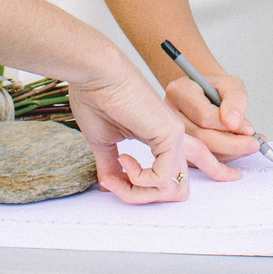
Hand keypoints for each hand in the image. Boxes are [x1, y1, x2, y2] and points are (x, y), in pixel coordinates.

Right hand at [66, 65, 240, 204]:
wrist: (96, 74)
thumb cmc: (96, 98)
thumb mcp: (105, 142)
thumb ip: (111, 165)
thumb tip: (109, 186)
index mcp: (161, 139)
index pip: (169, 181)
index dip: (141, 193)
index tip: (111, 182)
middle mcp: (173, 139)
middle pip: (176, 192)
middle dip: (144, 199)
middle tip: (116, 185)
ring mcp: (176, 136)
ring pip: (173, 190)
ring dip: (138, 193)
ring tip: (115, 176)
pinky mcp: (171, 134)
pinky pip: (162, 178)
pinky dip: (139, 180)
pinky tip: (123, 159)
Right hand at [164, 71, 259, 165]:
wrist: (205, 96)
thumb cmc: (216, 89)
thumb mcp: (230, 84)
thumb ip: (235, 99)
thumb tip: (234, 121)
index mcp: (179, 91)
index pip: (204, 115)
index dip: (229, 125)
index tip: (250, 128)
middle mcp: (170, 114)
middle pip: (202, 137)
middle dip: (233, 144)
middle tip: (254, 143)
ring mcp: (172, 133)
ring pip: (202, 152)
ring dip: (230, 153)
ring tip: (248, 146)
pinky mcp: (179, 149)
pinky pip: (201, 162)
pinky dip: (223, 159)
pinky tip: (236, 151)